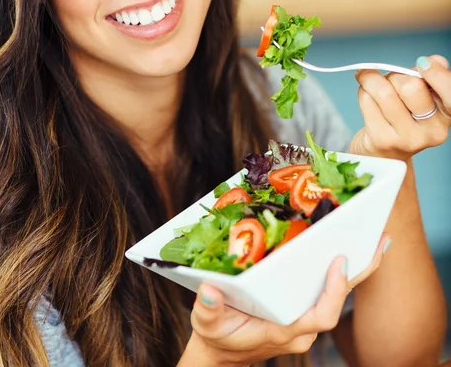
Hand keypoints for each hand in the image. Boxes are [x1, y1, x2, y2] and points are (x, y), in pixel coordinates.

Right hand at [186, 235, 389, 365]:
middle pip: (339, 299)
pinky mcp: (302, 305)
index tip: (340, 261)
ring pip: (337, 291)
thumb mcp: (207, 324)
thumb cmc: (216, 337)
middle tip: (379, 239)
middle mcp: (302, 324)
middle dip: (362, 270)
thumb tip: (209, 290)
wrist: (222, 351)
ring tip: (373, 235)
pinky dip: (340, 267)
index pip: (322, 315)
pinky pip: (327, 287)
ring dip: (357, 266)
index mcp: (285, 329)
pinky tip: (346, 242)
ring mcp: (304, 315)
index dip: (335, 291)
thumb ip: (209, 310)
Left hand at [350, 55, 449, 160]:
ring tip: (371, 82)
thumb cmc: (403, 117)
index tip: (423, 64)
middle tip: (391, 81)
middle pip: (411, 86)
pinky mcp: (382, 140)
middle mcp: (432, 131)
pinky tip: (367, 97)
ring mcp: (407, 139)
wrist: (384, 153)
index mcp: (446, 116)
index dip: (436, 74)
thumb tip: (434, 61)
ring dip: (373, 79)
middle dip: (396, 76)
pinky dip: (363, 91)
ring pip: (384, 91)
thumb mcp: (423, 98)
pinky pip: (367, 100)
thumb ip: (429, 78)